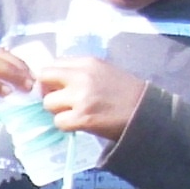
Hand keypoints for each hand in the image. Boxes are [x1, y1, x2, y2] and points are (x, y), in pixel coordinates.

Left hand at [32, 53, 150, 143]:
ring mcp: (81, 97)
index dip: (51, 79)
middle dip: (48, 92)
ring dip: (58, 111)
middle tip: (60, 102)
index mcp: (87, 62)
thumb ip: (80, 72)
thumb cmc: (126, 93)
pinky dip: (66, 126)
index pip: (53, 64)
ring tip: (74, 114)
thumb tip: (55, 81)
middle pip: (44, 79)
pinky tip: (80, 124)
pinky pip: (59, 122)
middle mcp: (81, 76)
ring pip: (48, 103)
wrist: (146, 112)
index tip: (58, 89)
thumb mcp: (103, 71)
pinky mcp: (83, 117)